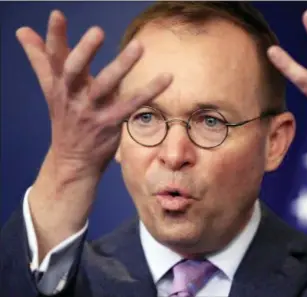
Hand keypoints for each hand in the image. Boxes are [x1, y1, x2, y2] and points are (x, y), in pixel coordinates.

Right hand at [18, 10, 171, 259]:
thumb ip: (41, 59)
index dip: (54, 37)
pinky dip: (149, 91)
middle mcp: (72, 97)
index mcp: (58, 86)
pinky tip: (167, 77)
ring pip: (105, 87)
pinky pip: (131, 105)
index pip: (53, 58)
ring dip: (121, 66)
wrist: (72, 160)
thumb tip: (23, 31)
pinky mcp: (110, 124)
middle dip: (84, 51)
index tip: (57, 14)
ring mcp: (91, 112)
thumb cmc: (66, 118)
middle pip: (74, 72)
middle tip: (97, 31)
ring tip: (138, 46)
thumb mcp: (52, 89)